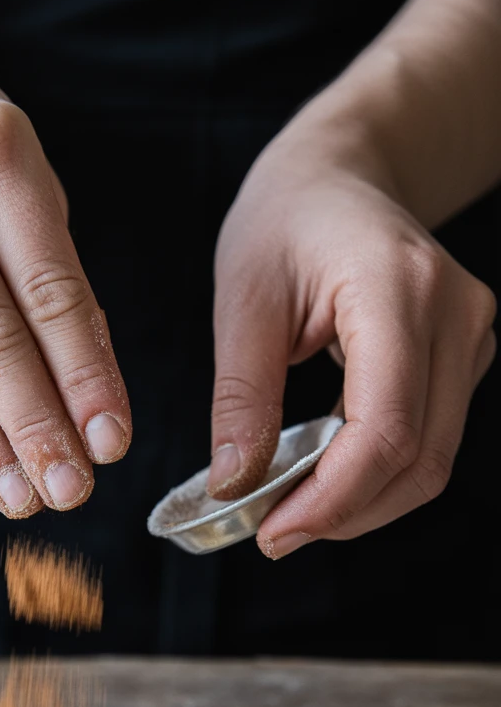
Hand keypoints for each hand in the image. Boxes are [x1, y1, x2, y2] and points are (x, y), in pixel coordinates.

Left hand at [208, 133, 495, 556]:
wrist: (341, 173)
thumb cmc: (285, 220)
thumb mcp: (243, 301)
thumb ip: (241, 397)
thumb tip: (234, 486)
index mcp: (399, 288)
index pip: (386, 427)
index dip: (333, 498)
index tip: (272, 532)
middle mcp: (456, 314)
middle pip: (420, 458)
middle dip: (345, 513)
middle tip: (273, 533)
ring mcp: (471, 335)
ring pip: (433, 461)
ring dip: (362, 502)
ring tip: (291, 509)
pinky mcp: (465, 355)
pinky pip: (429, 438)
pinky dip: (375, 473)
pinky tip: (321, 474)